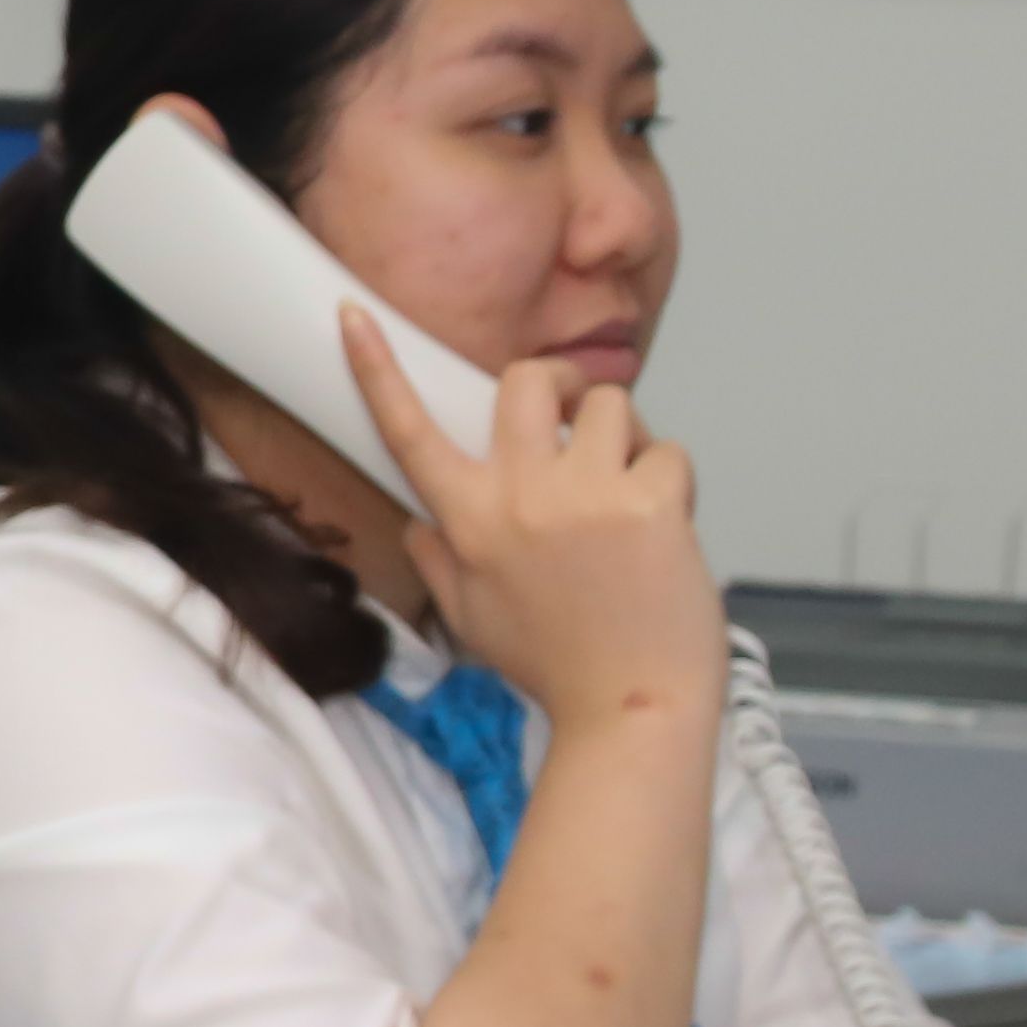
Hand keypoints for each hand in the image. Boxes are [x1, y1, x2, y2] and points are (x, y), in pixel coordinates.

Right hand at [346, 306, 721, 734]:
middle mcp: (521, 497)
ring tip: (625, 485)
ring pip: (607, 404)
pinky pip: (666, 451)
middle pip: (525, 381)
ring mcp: (588, 495)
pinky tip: (664, 524)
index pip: (411, 434)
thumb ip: (441, 563)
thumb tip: (420, 524)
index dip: (378, 370)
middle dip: (552, 382)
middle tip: (569, 413)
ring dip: (621, 435)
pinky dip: (670, 479)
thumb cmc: (556, 668)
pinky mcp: (652, 502)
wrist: (634, 708)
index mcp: (469, 523)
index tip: (355, 318)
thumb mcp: (474, 622)